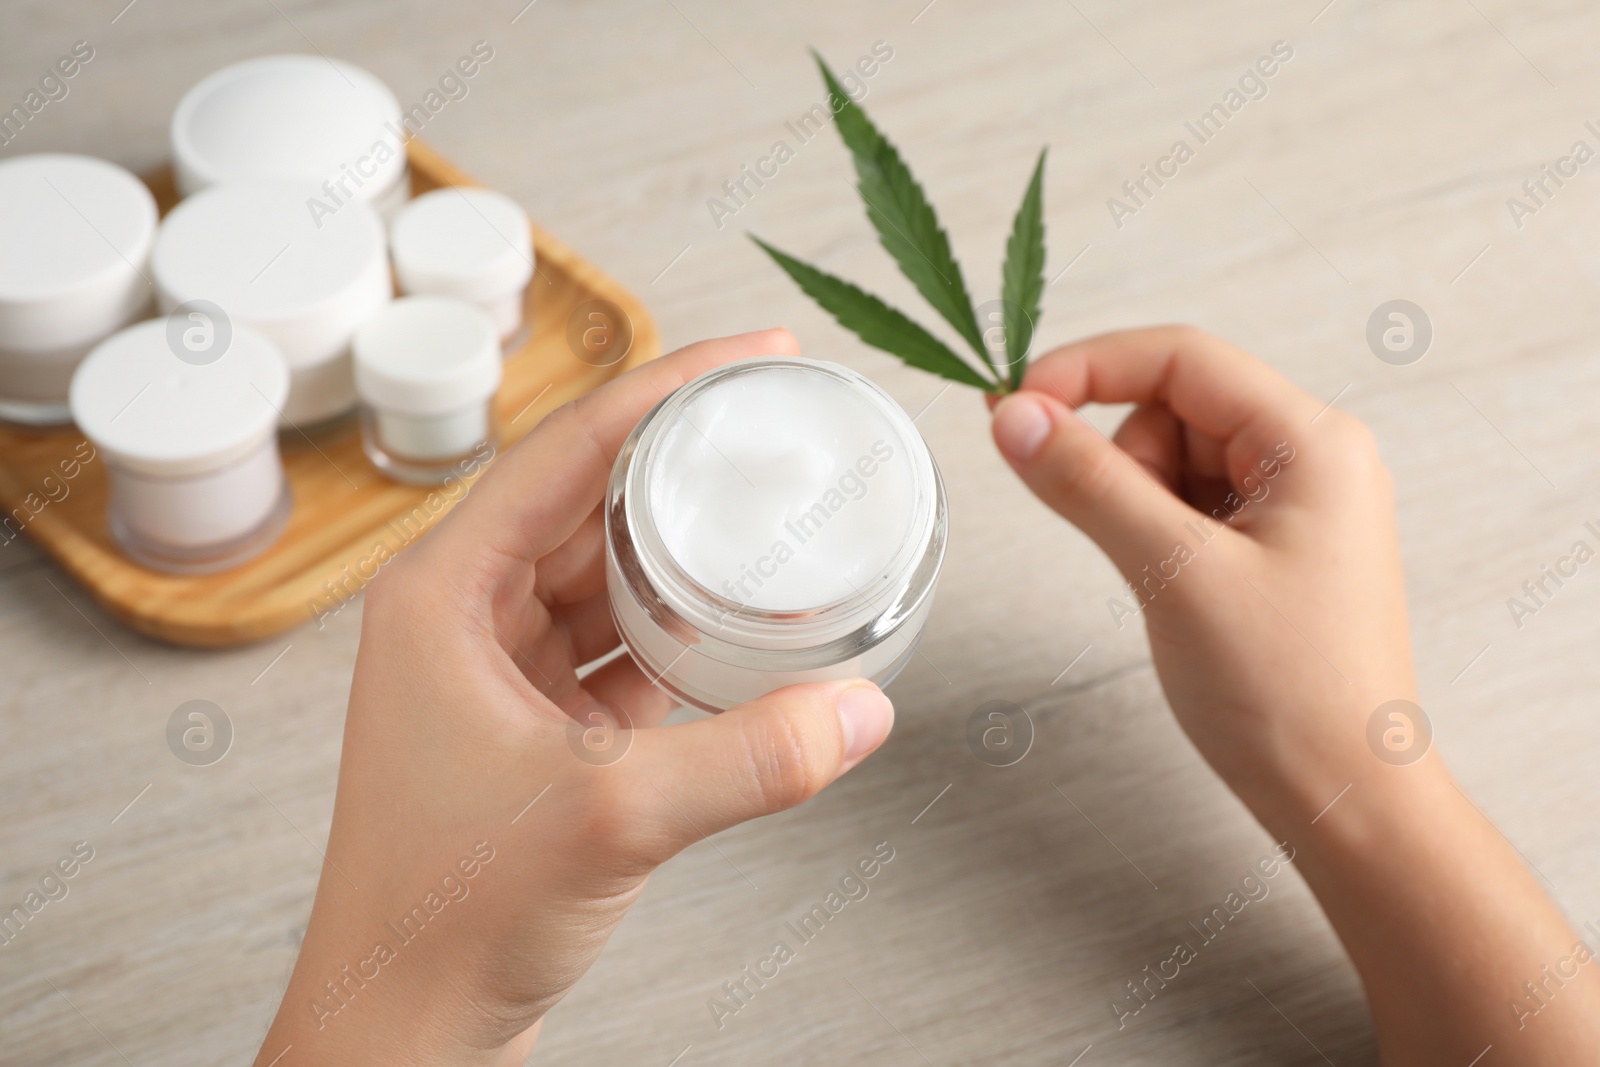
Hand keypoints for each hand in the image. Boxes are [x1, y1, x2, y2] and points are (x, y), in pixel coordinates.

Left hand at [253, 329, 894, 1066]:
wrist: (408, 1030)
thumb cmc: (446, 916)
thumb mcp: (610, 818)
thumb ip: (749, 759)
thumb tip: (862, 709)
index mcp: (443, 594)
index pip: (567, 450)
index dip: (666, 387)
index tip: (752, 352)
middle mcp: (464, 615)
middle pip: (590, 499)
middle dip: (684, 460)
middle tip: (777, 423)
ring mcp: (498, 671)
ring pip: (607, 573)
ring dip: (685, 548)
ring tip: (771, 512)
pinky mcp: (534, 725)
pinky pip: (619, 645)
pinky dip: (680, 631)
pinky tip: (743, 625)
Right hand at [989, 326, 1599, 1063]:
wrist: (1343, 799)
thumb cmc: (1287, 694)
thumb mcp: (1173, 573)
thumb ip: (1088, 482)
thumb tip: (1014, 415)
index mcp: (1313, 441)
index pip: (1181, 357)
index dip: (1087, 369)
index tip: (1011, 406)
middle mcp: (1312, 458)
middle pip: (1174, 405)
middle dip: (1122, 459)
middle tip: (1128, 541)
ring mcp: (1294, 505)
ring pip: (1173, 458)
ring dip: (1138, 504)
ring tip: (1167, 584)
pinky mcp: (1271, 548)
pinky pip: (1187, 506)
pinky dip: (1156, 534)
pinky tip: (1176, 593)